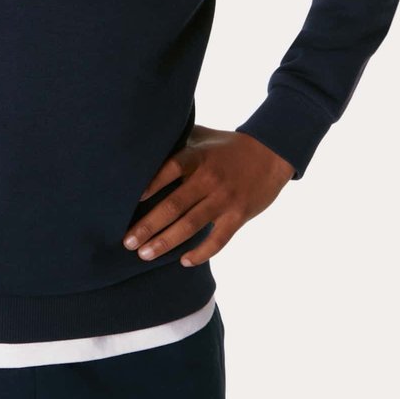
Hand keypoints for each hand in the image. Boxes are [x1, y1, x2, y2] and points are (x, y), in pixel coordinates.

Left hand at [122, 123, 295, 266]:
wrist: (272, 152)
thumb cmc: (228, 146)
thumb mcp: (202, 137)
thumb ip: (177, 141)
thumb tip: (143, 145)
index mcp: (198, 157)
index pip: (170, 169)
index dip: (150, 184)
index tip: (128, 201)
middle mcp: (209, 178)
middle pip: (174, 204)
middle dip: (148, 225)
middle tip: (127, 242)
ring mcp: (224, 198)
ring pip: (191, 225)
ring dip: (166, 242)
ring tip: (144, 254)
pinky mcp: (239, 215)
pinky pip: (218, 239)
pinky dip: (201, 253)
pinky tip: (184, 261)